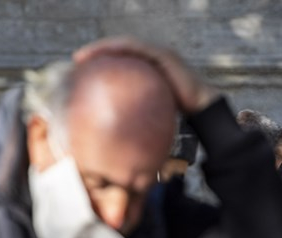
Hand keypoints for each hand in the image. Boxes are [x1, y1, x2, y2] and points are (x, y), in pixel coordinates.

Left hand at [73, 37, 217, 113]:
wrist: (204, 113)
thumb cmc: (181, 122)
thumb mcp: (151, 123)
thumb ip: (135, 126)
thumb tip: (113, 149)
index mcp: (150, 74)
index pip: (123, 65)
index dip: (102, 64)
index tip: (81, 73)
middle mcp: (154, 61)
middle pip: (121, 51)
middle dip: (97, 52)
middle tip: (77, 61)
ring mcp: (160, 55)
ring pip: (125, 45)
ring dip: (102, 47)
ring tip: (82, 56)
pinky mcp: (164, 55)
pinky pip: (136, 48)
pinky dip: (117, 49)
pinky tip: (101, 55)